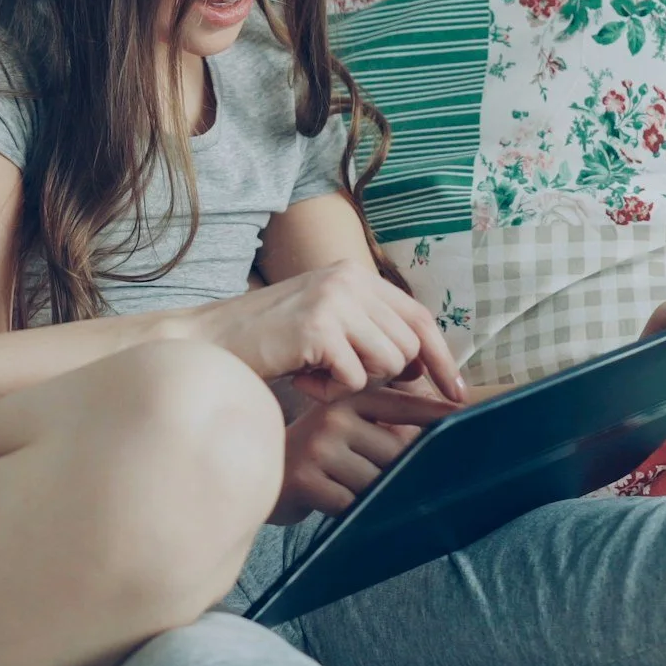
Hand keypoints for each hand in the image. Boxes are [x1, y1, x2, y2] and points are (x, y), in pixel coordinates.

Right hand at [190, 259, 465, 403]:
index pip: (419, 316)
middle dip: (385, 376)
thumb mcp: (325, 322)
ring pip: (389, 363)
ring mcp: (333, 300)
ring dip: (355, 383)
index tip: (455, 392)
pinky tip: (301, 379)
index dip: (442, 357)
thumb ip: (369, 330)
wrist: (210, 342)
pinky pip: (355, 378)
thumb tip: (423, 367)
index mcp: (354, 273)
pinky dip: (330, 391)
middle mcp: (348, 278)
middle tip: (340, 378)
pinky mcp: (318, 327)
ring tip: (317, 376)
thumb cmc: (269, 341)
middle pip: (408, 345)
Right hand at [272, 386, 459, 523]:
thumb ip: (387, 425)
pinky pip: (351, 505)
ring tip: (351, 492)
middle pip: (397, 454)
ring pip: (376, 483)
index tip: (471, 417)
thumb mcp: (346, 426)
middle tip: (392, 481)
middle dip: (402, 473)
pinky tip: (336, 505)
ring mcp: (319, 447)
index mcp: (351, 399)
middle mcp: (336, 416)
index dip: (441, 414)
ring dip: (373, 497)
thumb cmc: (315, 453)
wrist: (256, 470)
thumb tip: (442, 435)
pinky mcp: (305, 479)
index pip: (408, 406)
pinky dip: (352, 512)